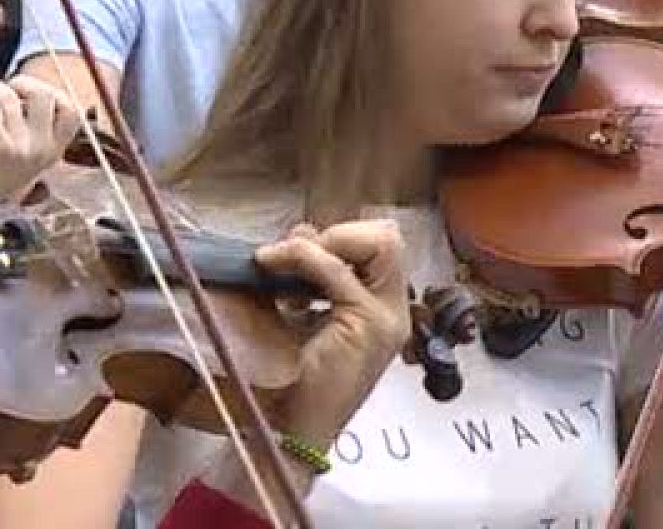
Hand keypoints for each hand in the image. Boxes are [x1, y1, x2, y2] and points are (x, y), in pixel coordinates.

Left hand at [0, 76, 81, 202]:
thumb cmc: (4, 169)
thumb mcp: (33, 153)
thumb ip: (41, 125)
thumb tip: (33, 86)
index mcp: (56, 149)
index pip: (72, 111)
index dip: (56, 93)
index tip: (36, 93)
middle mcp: (42, 148)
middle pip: (44, 95)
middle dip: (24, 82)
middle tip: (10, 86)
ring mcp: (19, 147)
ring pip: (10, 98)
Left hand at [199, 219, 409, 512]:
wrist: (293, 431)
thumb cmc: (292, 378)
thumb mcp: (303, 316)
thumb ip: (309, 276)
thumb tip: (301, 232)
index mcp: (382, 309)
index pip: (381, 245)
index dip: (340, 236)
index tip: (296, 253)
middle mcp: (393, 311)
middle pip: (388, 237)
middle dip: (338, 233)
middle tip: (295, 254)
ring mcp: (387, 318)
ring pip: (378, 242)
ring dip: (323, 242)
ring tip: (283, 262)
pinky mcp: (369, 325)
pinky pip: (336, 270)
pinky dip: (300, 257)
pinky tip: (269, 264)